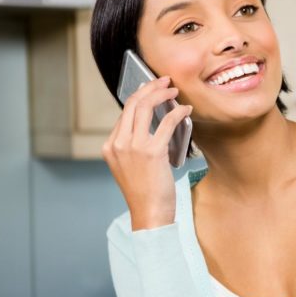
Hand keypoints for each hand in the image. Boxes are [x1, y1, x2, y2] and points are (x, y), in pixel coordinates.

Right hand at [102, 76, 193, 230]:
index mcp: (110, 146)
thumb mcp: (131, 167)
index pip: (124, 112)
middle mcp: (117, 143)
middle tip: (165, 81)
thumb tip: (151, 127)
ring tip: (175, 90)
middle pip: (132, 103)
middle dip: (149, 87)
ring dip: (162, 94)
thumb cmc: (145, 193)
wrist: (149, 214)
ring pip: (145, 107)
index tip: (153, 88)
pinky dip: (178, 112)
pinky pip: (167, 122)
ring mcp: (132, 147)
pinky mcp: (151, 152)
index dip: (140, 96)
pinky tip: (185, 110)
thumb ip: (134, 147)